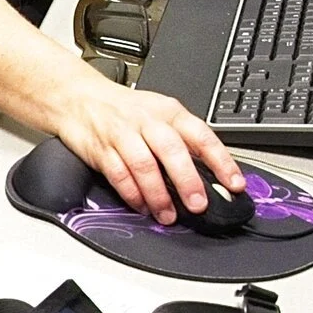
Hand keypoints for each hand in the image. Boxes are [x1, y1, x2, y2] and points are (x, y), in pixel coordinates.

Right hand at [59, 79, 243, 223]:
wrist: (78, 97)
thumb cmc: (124, 110)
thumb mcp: (159, 113)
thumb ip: (182, 140)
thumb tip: (211, 173)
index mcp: (169, 112)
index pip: (201, 135)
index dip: (221, 161)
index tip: (234, 184)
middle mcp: (147, 121)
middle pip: (172, 151)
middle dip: (187, 181)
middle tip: (198, 205)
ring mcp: (122, 135)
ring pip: (144, 166)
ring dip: (158, 195)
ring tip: (168, 215)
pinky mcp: (101, 150)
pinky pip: (119, 175)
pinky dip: (132, 194)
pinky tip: (142, 206)